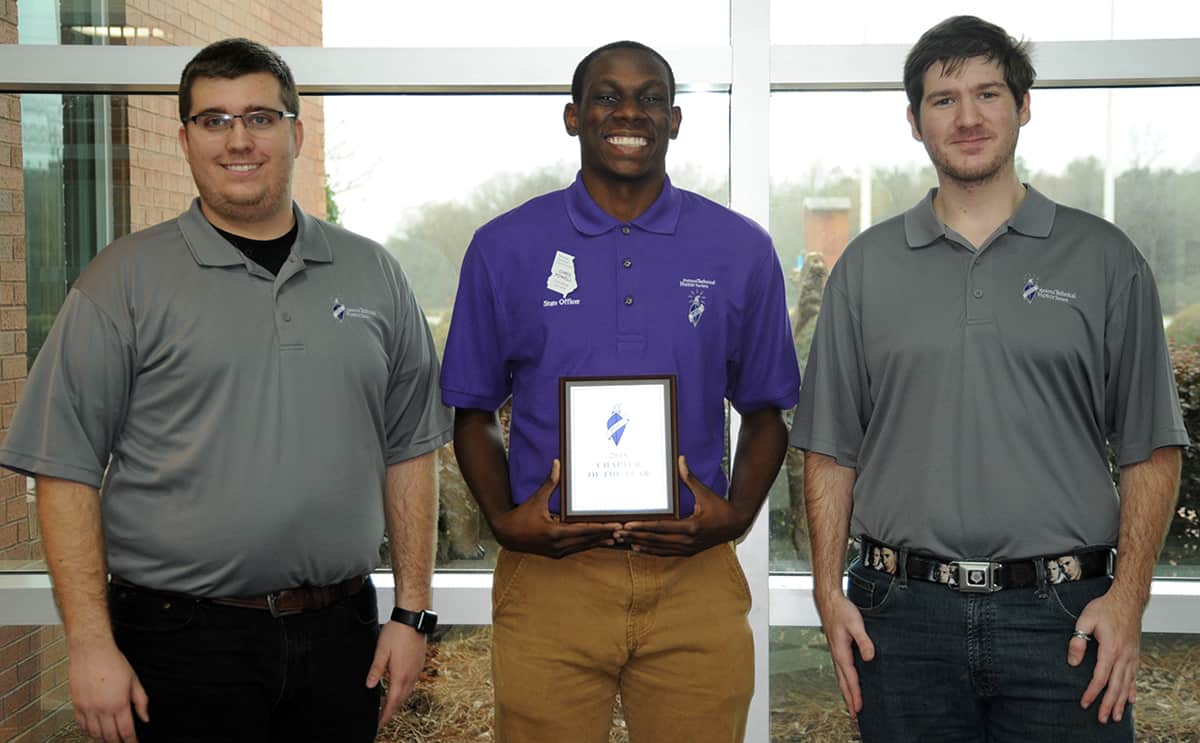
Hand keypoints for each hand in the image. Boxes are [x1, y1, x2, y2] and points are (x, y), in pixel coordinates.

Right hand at [69, 641, 148, 741]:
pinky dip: (88, 731)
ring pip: (94, 733)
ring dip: (102, 739)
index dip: (131, 741)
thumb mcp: (134, 680)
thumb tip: (145, 718)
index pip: (126, 731)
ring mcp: (87, 708)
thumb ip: (141, 701)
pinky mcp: (76, 705)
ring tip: (110, 739)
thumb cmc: (113, 662)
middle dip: (117, 742)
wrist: (92, 651)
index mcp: (119, 704)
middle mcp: (102, 709)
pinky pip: (81, 725)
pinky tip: (94, 731)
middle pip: (110, 736)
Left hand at [366, 621, 427, 727]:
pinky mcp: (419, 664)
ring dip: (398, 701)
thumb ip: (376, 669)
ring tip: (388, 705)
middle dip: (391, 710)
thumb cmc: (397, 632)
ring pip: (408, 692)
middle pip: (401, 699)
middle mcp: (411, 675)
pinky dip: (404, 691)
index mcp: (400, 675)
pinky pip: (412, 683)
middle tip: (382, 718)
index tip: (379, 723)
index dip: (385, 714)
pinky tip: (399, 688)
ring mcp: (417, 669)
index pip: (392, 701)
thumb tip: (369, 686)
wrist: (413, 618)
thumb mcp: (381, 651)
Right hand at [491, 460, 620, 557]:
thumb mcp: (536, 499)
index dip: (602, 528)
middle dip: (605, 535)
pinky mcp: (556, 553)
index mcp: (555, 532)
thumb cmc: (521, 516)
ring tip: (615, 538)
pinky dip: (588, 544)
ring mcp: (557, 551)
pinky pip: (576, 549)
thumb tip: (557, 464)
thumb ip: (550, 483)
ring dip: (599, 542)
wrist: (505, 534)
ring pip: (583, 547)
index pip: (584, 531)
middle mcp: (558, 545)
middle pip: (588, 540)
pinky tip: (598, 541)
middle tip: (622, 531)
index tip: (616, 526)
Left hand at [615, 456, 752, 556]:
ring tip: (624, 540)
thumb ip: (690, 479)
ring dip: (641, 544)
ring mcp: (688, 548)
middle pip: (656, 540)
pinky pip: (666, 553)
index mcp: (691, 526)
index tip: (628, 525)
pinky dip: (652, 551)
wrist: (736, 525)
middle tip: (618, 533)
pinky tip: (639, 548)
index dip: (643, 527)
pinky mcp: (688, 551)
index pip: (661, 528)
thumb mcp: (705, 493)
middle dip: (636, 536)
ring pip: (659, 549)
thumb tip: (681, 460)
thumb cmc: (721, 508)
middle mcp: (688, 541)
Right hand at [815, 592, 874, 717]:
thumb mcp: (856, 624)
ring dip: (846, 692)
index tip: (859, 709)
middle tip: (854, 715)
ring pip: (841, 677)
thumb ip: (864, 641)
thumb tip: (869, 657)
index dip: (855, 694)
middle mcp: (837, 655)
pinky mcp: (838, 649)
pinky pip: (841, 670)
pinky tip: (849, 682)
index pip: (850, 678)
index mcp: (841, 652)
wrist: (829, 601)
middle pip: (843, 682)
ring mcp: (836, 653)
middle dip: (849, 699)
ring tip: (851, 704)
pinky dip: (845, 681)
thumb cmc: (841, 611)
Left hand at [1068, 589, 1141, 722]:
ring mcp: (1131, 656)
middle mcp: (1124, 656)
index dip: (1092, 692)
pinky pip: (1134, 676)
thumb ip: (1078, 640)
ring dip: (1121, 702)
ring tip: (1117, 716)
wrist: (1128, 600)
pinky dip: (1132, 690)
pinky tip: (1130, 700)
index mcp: (1111, 649)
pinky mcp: (1134, 654)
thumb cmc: (1105, 608)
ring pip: (1126, 684)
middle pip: (1116, 686)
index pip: (1100, 677)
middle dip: (1109, 704)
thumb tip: (1073, 662)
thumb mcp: (1086, 619)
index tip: (1084, 703)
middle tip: (1103, 719)